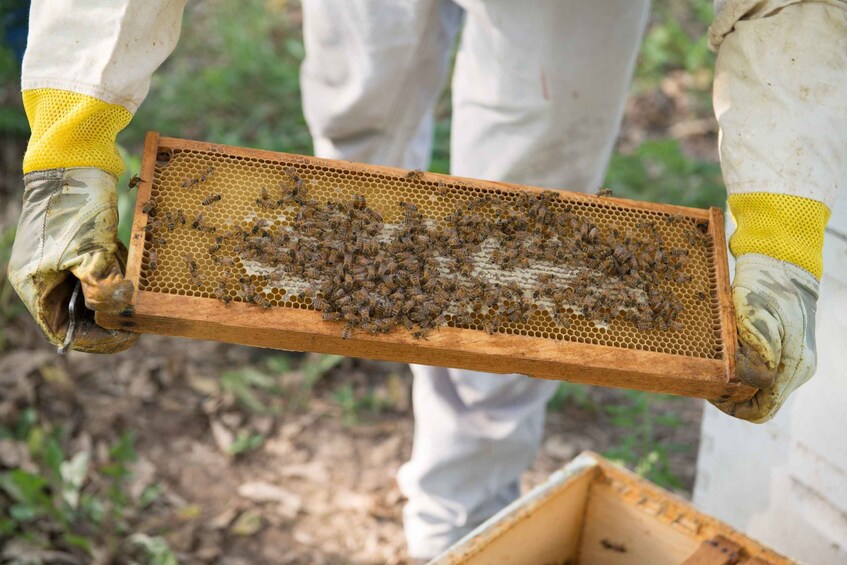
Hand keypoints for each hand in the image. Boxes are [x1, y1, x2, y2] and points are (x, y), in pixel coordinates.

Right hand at [8, 167, 137, 352]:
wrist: (74, 161)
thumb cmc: (75, 207)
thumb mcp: (91, 252)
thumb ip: (103, 287)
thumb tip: (120, 310)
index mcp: (34, 285)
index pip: (62, 331)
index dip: (96, 340)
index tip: (128, 337)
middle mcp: (41, 277)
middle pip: (77, 314)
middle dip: (108, 314)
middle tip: (138, 314)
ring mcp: (57, 261)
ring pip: (90, 292)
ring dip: (111, 290)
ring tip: (126, 277)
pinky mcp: (74, 246)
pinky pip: (96, 271)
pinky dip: (112, 269)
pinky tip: (119, 255)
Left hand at [711, 254, 817, 422]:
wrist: (783, 266)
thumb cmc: (767, 289)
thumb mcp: (756, 317)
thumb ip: (758, 352)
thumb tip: (753, 383)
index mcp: (793, 367)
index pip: (761, 411)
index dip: (733, 407)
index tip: (710, 391)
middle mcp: (798, 370)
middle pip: (761, 402)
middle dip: (733, 396)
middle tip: (708, 379)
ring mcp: (795, 361)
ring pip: (762, 390)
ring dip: (738, 384)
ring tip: (716, 366)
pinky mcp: (788, 351)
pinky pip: (764, 373)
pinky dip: (745, 371)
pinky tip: (728, 356)